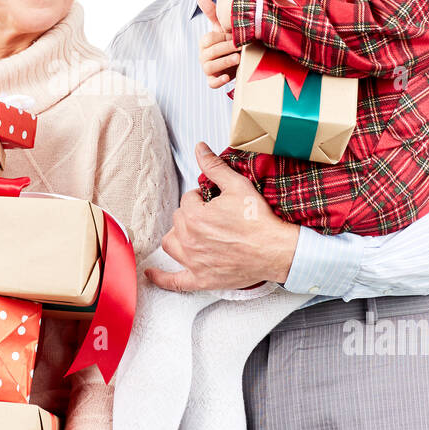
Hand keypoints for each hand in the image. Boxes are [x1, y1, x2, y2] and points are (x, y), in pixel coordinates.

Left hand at [146, 142, 299, 291]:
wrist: (276, 250)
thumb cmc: (259, 220)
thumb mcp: (238, 185)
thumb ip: (214, 167)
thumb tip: (199, 148)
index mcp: (194, 216)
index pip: (187, 199)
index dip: (202, 198)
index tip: (215, 202)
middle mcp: (189, 239)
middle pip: (179, 220)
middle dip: (193, 214)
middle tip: (213, 216)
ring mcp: (193, 261)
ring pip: (171, 243)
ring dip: (177, 236)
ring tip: (190, 232)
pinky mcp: (201, 279)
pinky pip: (174, 281)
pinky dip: (161, 278)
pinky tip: (152, 274)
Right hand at [197, 0, 238, 88]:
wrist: (237, 59)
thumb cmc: (228, 40)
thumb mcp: (222, 26)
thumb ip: (213, 13)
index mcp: (204, 42)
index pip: (208, 39)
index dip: (221, 37)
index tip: (234, 35)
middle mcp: (203, 56)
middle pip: (210, 53)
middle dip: (225, 49)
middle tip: (240, 46)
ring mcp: (207, 69)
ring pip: (210, 67)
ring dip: (224, 63)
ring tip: (238, 59)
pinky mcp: (213, 80)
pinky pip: (212, 83)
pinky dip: (218, 81)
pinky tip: (228, 77)